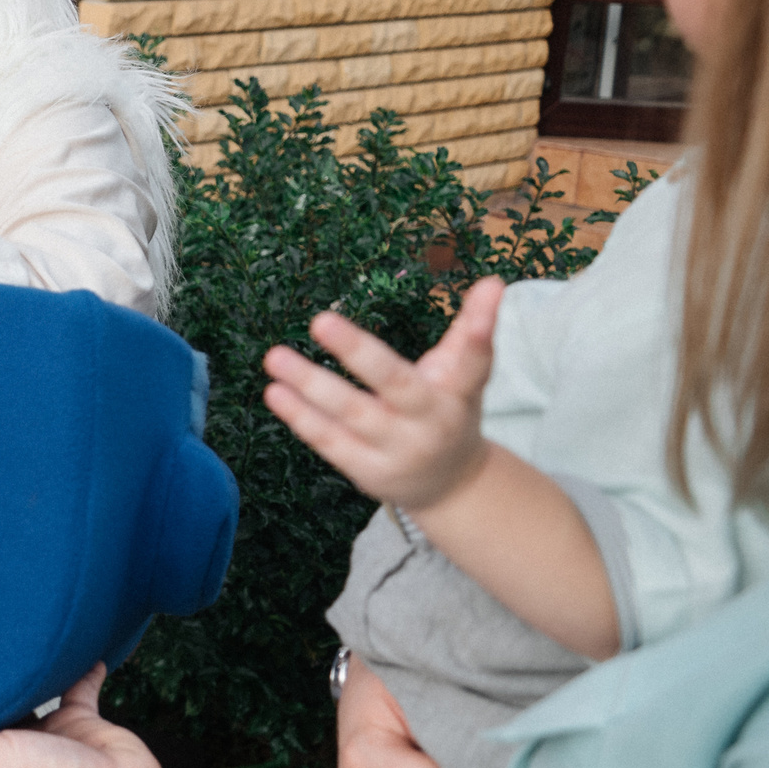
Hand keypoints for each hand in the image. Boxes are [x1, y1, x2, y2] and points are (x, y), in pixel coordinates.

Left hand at [262, 277, 502, 510]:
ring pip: (350, 414)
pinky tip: (274, 392)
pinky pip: (330, 442)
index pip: (473, 362)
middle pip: (395, 384)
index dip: (478, 332)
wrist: (450, 486)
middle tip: (320, 319)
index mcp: (459, 394)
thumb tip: (493, 281)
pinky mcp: (368, 471)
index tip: (489, 289)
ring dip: (310, 384)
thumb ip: (472, 332)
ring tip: (275, 357)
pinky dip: (301, 418)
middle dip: (358, 353)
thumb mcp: (464, 377)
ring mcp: (397, 450)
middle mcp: (430, 423)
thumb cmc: (449, 414)